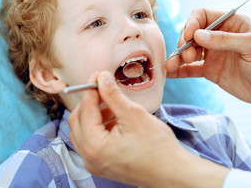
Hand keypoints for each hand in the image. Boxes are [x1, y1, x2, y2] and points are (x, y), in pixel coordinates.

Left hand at [68, 71, 228, 187]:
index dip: (91, 89)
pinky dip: (99, 128)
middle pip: (77, 121)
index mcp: (94, 146)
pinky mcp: (103, 165)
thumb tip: (102, 78)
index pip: (85, 110)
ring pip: (83, 132)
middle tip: (103, 88)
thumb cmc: (157, 148)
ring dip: (94, 115)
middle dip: (89, 102)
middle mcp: (89, 158)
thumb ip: (113, 95)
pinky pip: (92, 142)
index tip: (99, 76)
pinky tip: (116, 119)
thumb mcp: (134, 114)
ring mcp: (95, 164)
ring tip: (113, 105)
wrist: (173, 173)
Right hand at [166, 8, 250, 108]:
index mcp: (230, 24)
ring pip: (188, 51)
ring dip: (178, 57)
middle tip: (189, 56)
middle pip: (192, 33)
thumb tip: (198, 35)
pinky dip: (179, 70)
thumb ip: (225, 39)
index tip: (189, 37)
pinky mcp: (210, 71)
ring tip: (171, 66)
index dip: (192, 24)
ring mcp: (213, 54)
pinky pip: (190, 69)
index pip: (202, 15)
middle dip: (184, 43)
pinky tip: (170, 73)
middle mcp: (219, 37)